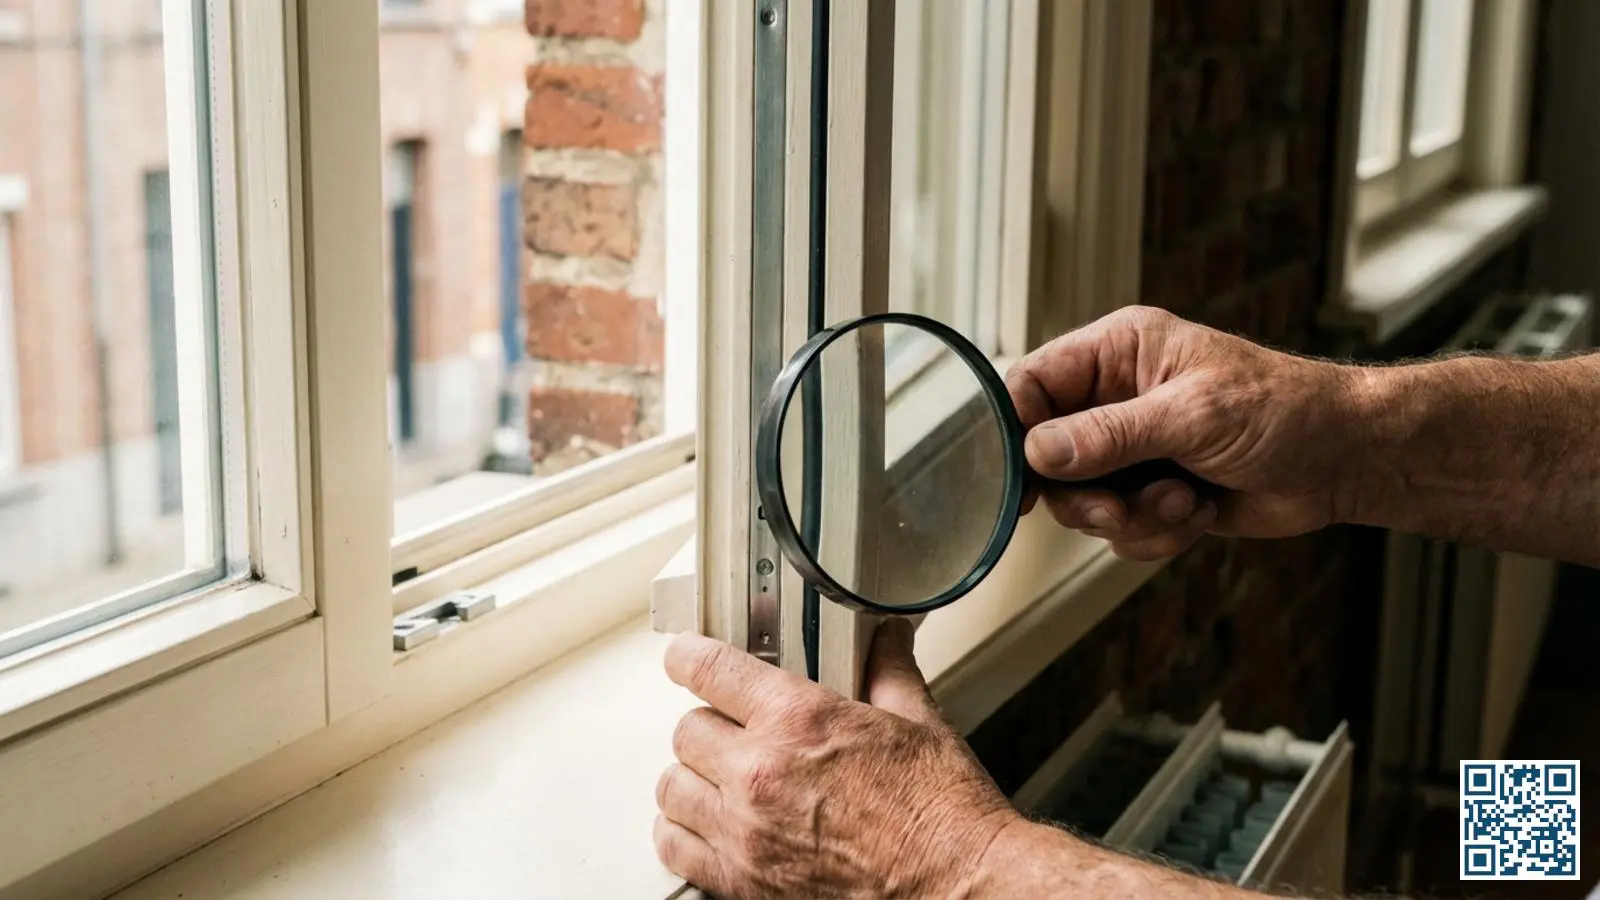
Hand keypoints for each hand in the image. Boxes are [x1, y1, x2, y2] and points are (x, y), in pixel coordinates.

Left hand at [654, 618, 1019, 898]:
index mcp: (799, 720)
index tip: (686, 658)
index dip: (690, 657)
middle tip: (733, 730)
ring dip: (693, 778)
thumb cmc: (943, 815)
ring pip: (672, 788)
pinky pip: (675, 848)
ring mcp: (746, 832)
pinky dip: (683, 835)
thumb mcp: (919, 722)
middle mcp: (761, 773)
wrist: (959, 888)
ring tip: (718, 779)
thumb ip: (887, 670)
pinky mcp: (742, 883)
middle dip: (709, 724)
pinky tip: (708, 827)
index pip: (709, 669)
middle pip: (687, 730)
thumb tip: (886, 638)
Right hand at [1004, 306, 1362, 559]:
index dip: (1015, 432)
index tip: (1019, 481)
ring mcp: (1132, 449)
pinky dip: (1155, 534)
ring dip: (1130, 517)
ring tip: (1182, 503)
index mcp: (1118, 352)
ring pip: (1081, 502)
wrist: (1346, 461)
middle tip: (1116, 507)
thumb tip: (1038, 452)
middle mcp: (1115, 398)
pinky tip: (1198, 513)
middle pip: (1046, 457)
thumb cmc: (1285, 411)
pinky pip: (1118, 529)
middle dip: (1084, 494)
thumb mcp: (1192, 416)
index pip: (1032, 384)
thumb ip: (1110, 435)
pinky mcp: (1151, 492)